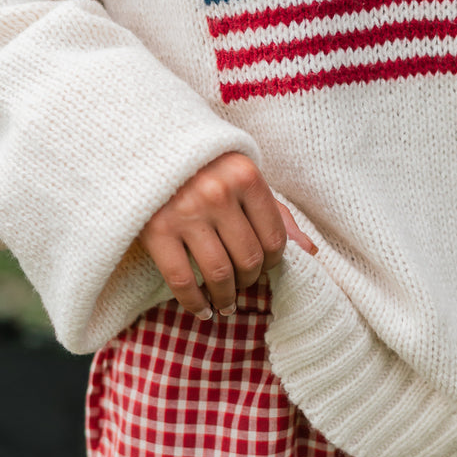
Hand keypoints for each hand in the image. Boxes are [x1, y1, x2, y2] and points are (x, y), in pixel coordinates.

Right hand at [139, 152, 315, 318]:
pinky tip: (201, 309)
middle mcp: (218, 193)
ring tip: (225, 302)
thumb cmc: (202, 167)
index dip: (273, 262)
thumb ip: (275, 212)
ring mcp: (186, 211)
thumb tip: (308, 251)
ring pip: (219, 273)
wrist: (147, 148)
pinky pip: (182, 281)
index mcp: (245, 176)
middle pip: (249, 258)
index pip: (274, 237)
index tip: (263, 268)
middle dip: (250, 280)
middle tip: (243, 285)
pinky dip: (194, 303)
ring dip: (226, 297)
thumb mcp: (242, 177)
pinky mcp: (156, 229)